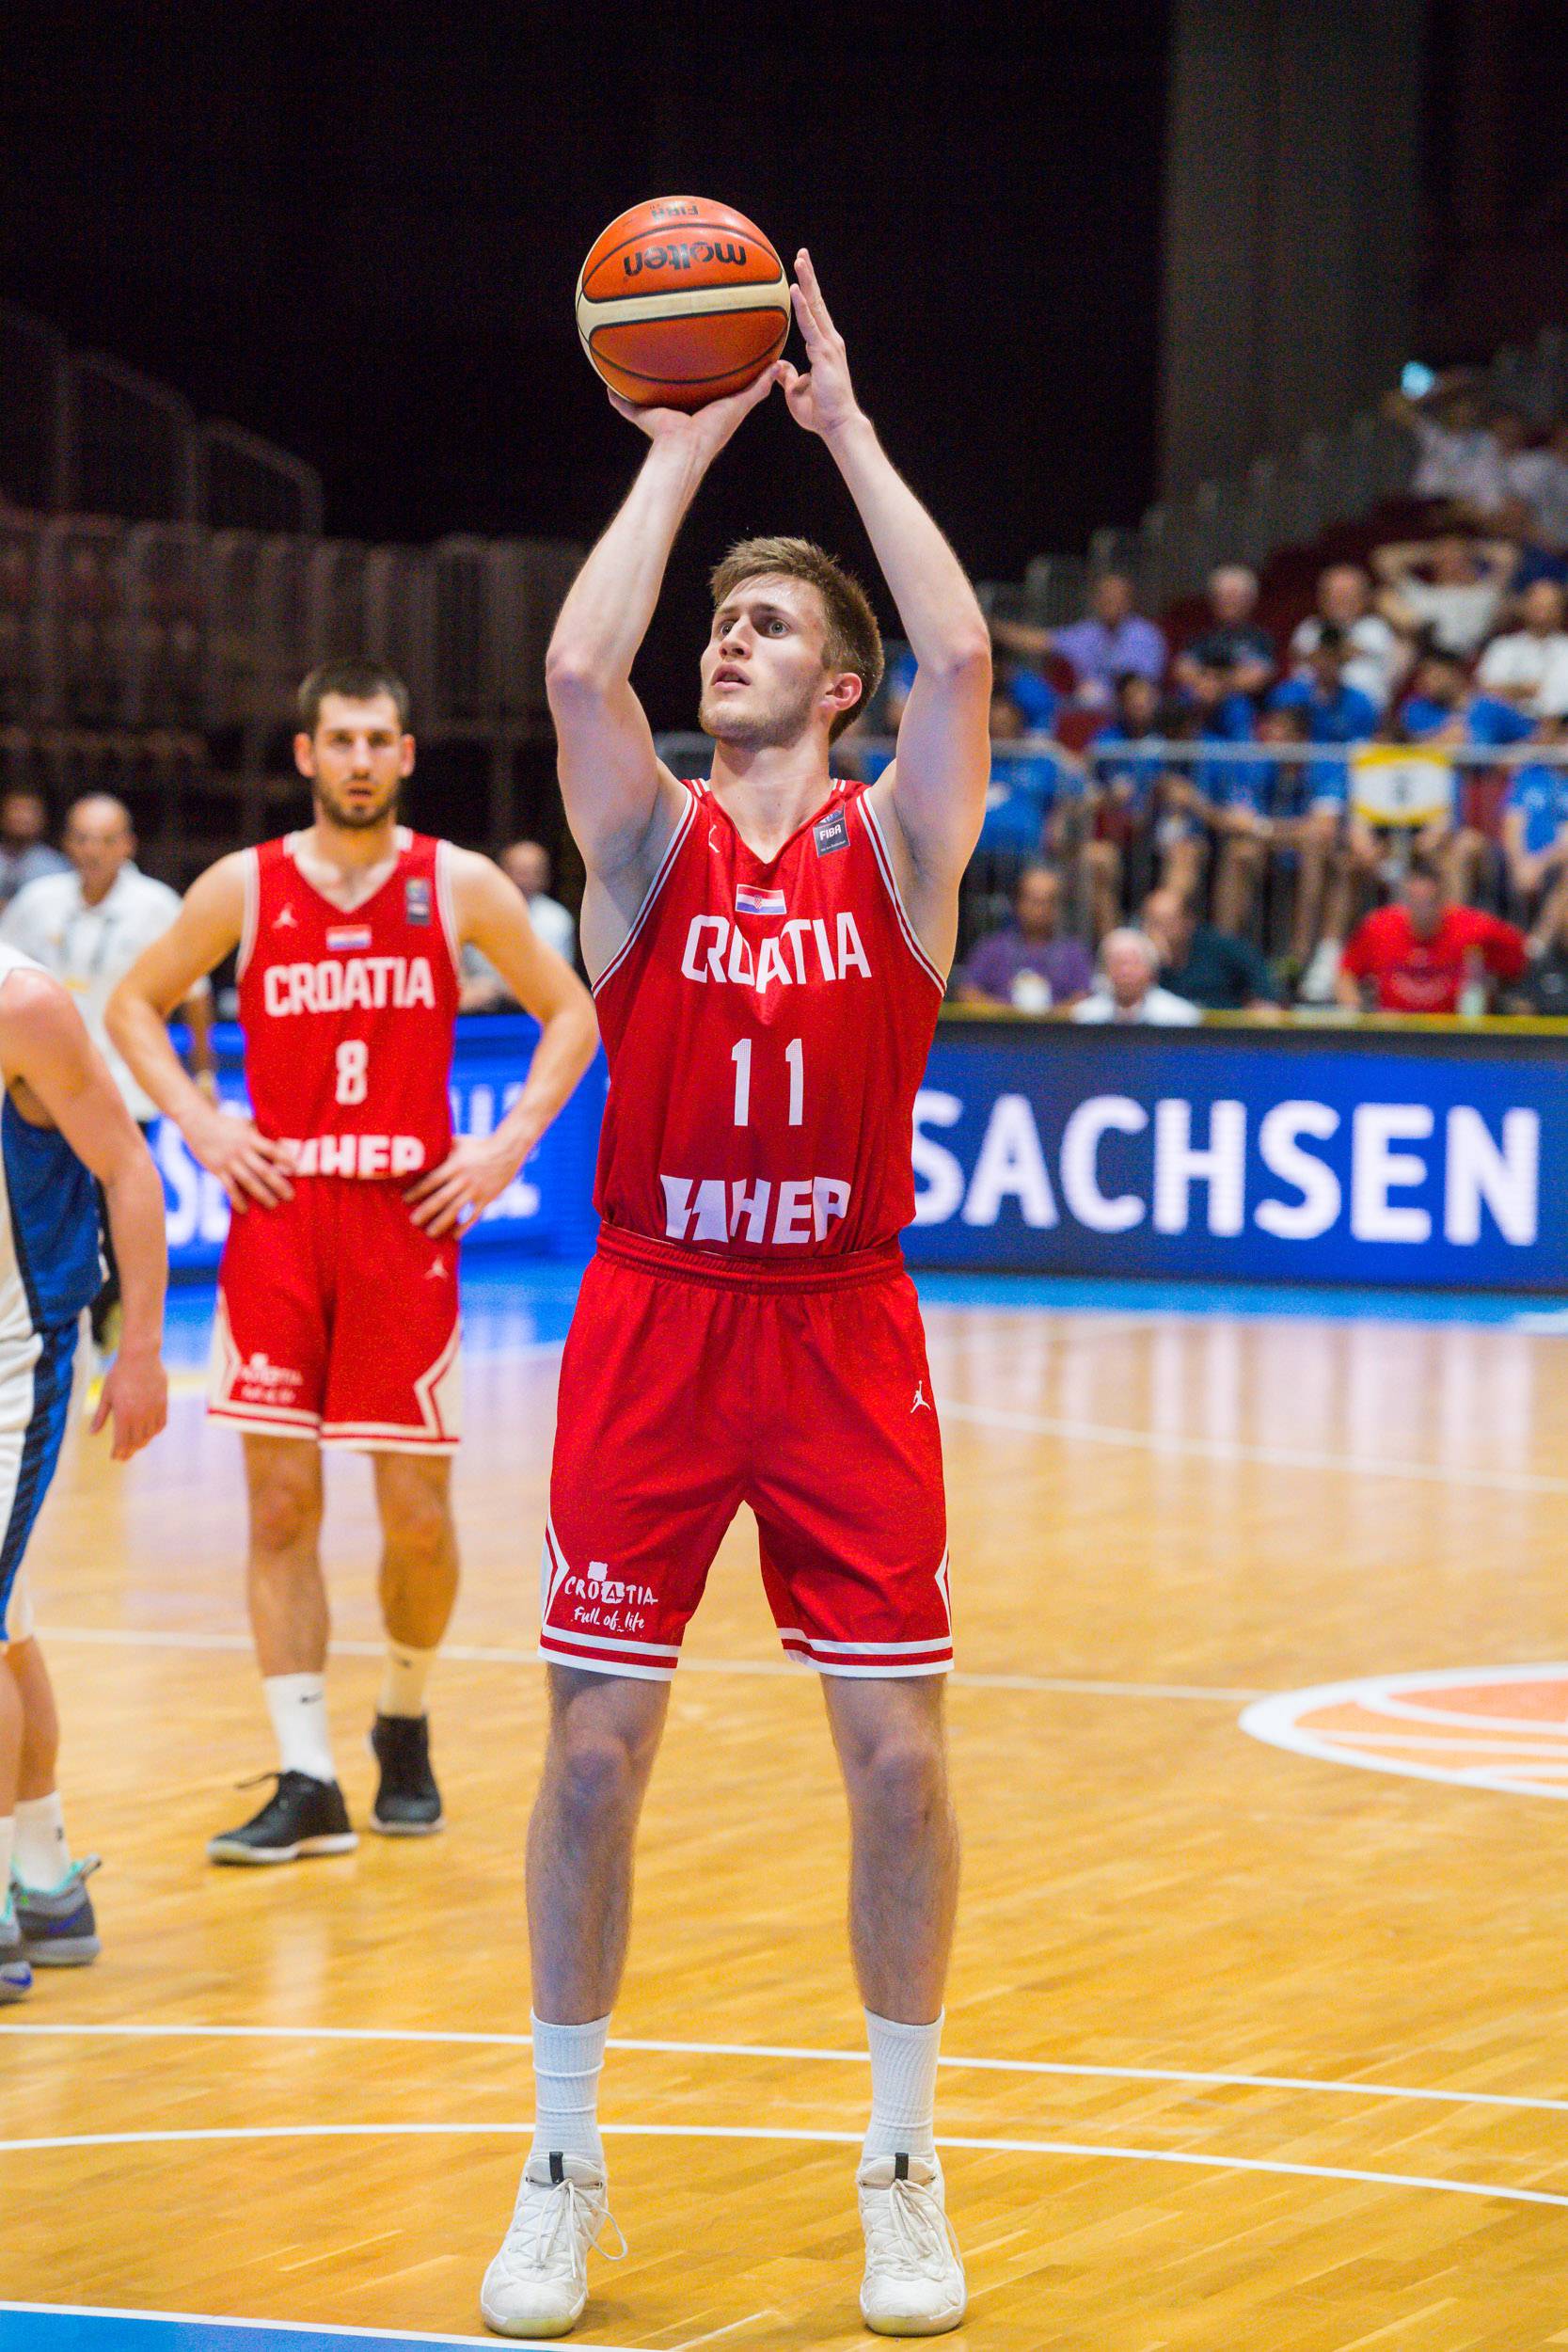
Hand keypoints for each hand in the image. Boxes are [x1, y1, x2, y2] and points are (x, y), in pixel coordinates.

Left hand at [91, 1344, 167, 1461]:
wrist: (140, 1357)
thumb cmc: (119, 1374)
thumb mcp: (106, 1395)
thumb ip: (101, 1416)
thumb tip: (92, 1433)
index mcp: (124, 1414)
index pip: (122, 1442)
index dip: (119, 1452)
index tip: (115, 1457)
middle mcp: (140, 1415)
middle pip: (136, 1442)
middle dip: (129, 1451)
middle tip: (124, 1457)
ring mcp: (153, 1410)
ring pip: (150, 1435)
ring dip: (142, 1443)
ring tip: (136, 1446)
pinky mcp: (163, 1404)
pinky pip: (161, 1424)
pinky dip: (155, 1432)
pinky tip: (149, 1433)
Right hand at [187, 1104, 293, 1209]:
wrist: (197, 1121)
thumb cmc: (225, 1123)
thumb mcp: (244, 1123)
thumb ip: (259, 1133)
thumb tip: (279, 1143)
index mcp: (250, 1137)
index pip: (272, 1149)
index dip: (285, 1158)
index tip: (297, 1168)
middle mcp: (241, 1150)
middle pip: (263, 1169)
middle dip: (278, 1184)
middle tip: (291, 1196)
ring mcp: (229, 1161)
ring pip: (248, 1181)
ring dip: (262, 1194)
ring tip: (273, 1205)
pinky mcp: (217, 1169)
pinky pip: (229, 1187)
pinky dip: (237, 1199)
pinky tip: (244, 1209)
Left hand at [405, 1131, 526, 1235]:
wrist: (508, 1150)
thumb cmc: (479, 1145)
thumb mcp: (459, 1142)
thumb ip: (441, 1147)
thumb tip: (421, 1148)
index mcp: (455, 1165)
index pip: (432, 1180)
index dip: (417, 1191)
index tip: (405, 1199)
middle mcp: (464, 1179)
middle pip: (441, 1198)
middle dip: (426, 1211)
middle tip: (413, 1221)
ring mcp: (476, 1190)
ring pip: (456, 1210)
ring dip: (442, 1223)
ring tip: (429, 1233)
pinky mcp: (486, 1198)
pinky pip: (474, 1216)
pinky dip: (464, 1227)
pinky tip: (454, 1236)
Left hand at [607, 359, 781, 455]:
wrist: (681, 448)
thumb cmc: (665, 437)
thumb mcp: (643, 414)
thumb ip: (626, 403)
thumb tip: (608, 391)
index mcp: (702, 410)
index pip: (710, 391)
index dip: (714, 379)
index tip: (716, 363)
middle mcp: (720, 408)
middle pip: (734, 387)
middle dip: (742, 373)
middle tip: (748, 352)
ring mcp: (733, 408)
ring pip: (752, 387)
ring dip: (763, 374)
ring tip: (773, 353)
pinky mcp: (740, 406)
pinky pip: (758, 388)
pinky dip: (769, 376)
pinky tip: (779, 362)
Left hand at [777, 250, 863, 441]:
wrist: (837, 425)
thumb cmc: (820, 414)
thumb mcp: (796, 392)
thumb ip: (789, 376)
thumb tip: (779, 367)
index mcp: (824, 347)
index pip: (814, 314)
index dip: (807, 293)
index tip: (799, 275)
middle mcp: (829, 341)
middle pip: (817, 302)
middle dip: (809, 277)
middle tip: (801, 255)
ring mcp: (829, 344)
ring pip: (815, 307)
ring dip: (807, 282)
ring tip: (799, 260)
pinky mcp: (825, 352)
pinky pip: (810, 325)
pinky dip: (802, 306)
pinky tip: (794, 290)